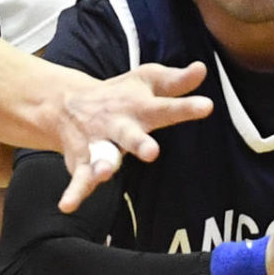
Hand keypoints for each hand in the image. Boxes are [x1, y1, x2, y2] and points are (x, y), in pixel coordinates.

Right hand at [55, 61, 211, 211]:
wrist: (67, 103)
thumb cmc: (121, 95)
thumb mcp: (148, 80)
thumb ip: (176, 81)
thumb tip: (202, 69)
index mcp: (139, 107)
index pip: (166, 107)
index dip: (186, 108)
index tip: (207, 106)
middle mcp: (117, 125)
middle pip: (129, 135)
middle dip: (139, 143)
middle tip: (151, 152)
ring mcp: (97, 144)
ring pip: (100, 157)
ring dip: (101, 165)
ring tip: (104, 172)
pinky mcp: (82, 162)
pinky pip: (79, 179)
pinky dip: (73, 192)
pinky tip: (68, 205)